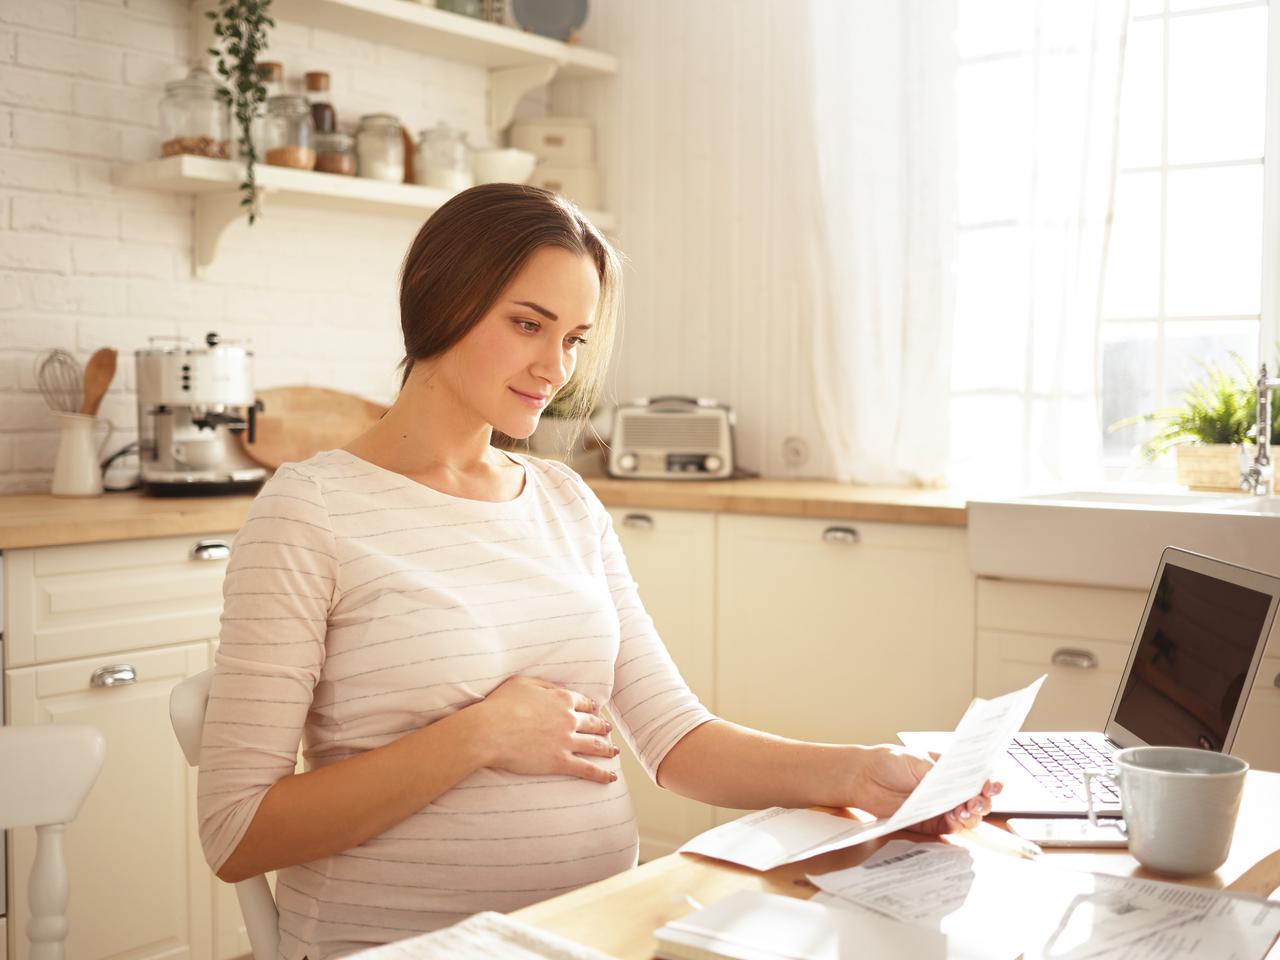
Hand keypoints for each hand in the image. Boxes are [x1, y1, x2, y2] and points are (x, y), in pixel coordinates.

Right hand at [472, 676, 618, 784]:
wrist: (490, 731)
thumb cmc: (500, 705)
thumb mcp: (523, 683)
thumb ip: (544, 685)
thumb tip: (557, 689)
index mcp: (561, 698)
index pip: (583, 703)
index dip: (591, 708)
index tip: (595, 712)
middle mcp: (569, 719)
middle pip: (593, 723)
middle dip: (602, 727)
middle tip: (608, 730)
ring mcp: (566, 741)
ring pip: (595, 745)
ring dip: (607, 749)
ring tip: (614, 751)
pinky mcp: (560, 762)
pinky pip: (587, 769)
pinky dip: (602, 773)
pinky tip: (611, 776)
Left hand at [848, 745, 1000, 833]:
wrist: (863, 778)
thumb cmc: (889, 762)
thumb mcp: (915, 760)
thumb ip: (937, 773)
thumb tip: (958, 782)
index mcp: (951, 768)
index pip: (979, 775)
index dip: (990, 781)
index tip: (992, 784)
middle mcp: (951, 788)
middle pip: (979, 798)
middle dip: (984, 801)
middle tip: (977, 800)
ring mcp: (942, 806)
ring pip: (970, 815)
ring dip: (973, 814)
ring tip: (966, 809)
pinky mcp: (932, 822)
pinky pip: (951, 827)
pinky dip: (958, 824)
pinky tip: (957, 818)